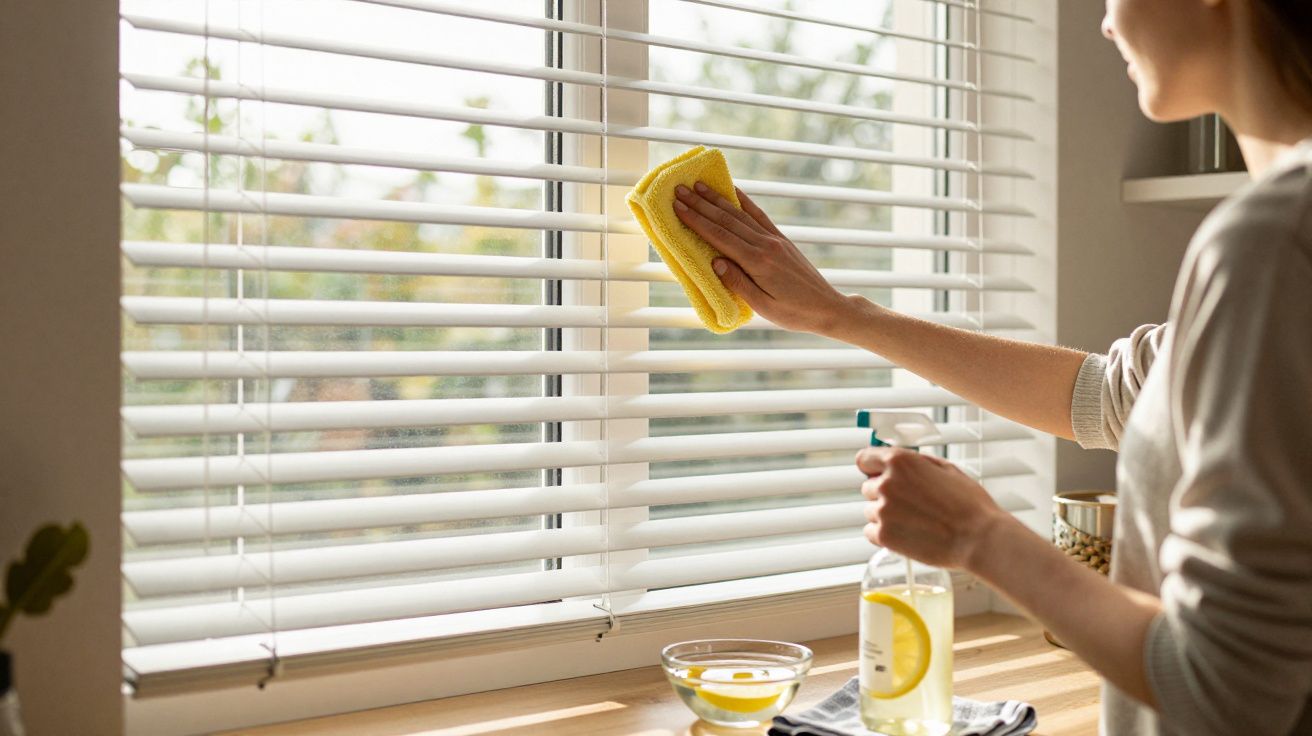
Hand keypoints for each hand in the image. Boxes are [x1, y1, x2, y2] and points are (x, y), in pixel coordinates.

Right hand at [672, 181, 856, 334]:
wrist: (827, 307)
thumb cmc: (794, 313)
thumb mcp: (763, 306)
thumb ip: (738, 283)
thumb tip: (715, 262)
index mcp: (759, 263)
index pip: (720, 237)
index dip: (697, 220)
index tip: (678, 206)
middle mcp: (766, 245)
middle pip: (727, 220)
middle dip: (701, 204)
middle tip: (680, 189)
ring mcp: (775, 239)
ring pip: (741, 214)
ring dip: (718, 199)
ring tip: (699, 185)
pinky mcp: (781, 239)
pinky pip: (759, 215)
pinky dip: (744, 201)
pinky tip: (733, 191)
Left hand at [856, 445, 1014, 570]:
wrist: (979, 538)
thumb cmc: (969, 504)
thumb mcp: (946, 468)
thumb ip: (918, 462)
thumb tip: (903, 461)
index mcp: (900, 462)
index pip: (864, 459)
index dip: (872, 467)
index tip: (878, 474)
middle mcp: (886, 483)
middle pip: (868, 487)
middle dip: (884, 493)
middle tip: (910, 504)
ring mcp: (883, 510)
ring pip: (871, 510)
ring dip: (886, 515)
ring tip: (914, 521)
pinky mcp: (884, 535)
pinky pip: (871, 531)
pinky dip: (884, 534)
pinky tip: (907, 534)